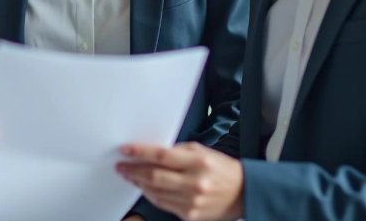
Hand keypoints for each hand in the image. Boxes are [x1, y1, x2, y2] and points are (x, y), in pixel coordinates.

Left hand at [117, 142, 243, 220]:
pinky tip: (145, 188)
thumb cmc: (221, 169)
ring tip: (130, 176)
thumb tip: (150, 153)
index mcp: (197, 162)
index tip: (125, 150)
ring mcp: (191, 202)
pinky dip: (151, 195)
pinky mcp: (190, 215)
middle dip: (133, 170)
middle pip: (154, 176)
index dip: (140, 153)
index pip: (161, 156)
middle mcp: (194, 183)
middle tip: (121, 166)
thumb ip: (176, 152)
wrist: (243, 193)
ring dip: (139, 183)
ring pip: (155, 192)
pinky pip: (163, 204)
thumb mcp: (201, 151)